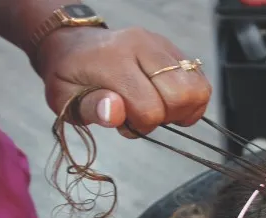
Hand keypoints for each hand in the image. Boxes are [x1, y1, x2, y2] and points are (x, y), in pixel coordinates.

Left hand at [36, 25, 211, 136]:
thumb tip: (114, 112)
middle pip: (181, 95)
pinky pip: (199, 81)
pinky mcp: (174, 49)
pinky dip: (190, 100)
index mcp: (114, 59)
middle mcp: (142, 45)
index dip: (141, 125)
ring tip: (159, 109)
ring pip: (197, 87)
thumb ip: (90, 108)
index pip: (150, 107)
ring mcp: (162, 45)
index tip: (125, 122)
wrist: (75, 45)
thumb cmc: (70, 77)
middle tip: (144, 116)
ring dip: (183, 109)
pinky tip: (168, 102)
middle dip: (166, 117)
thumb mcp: (65, 99)